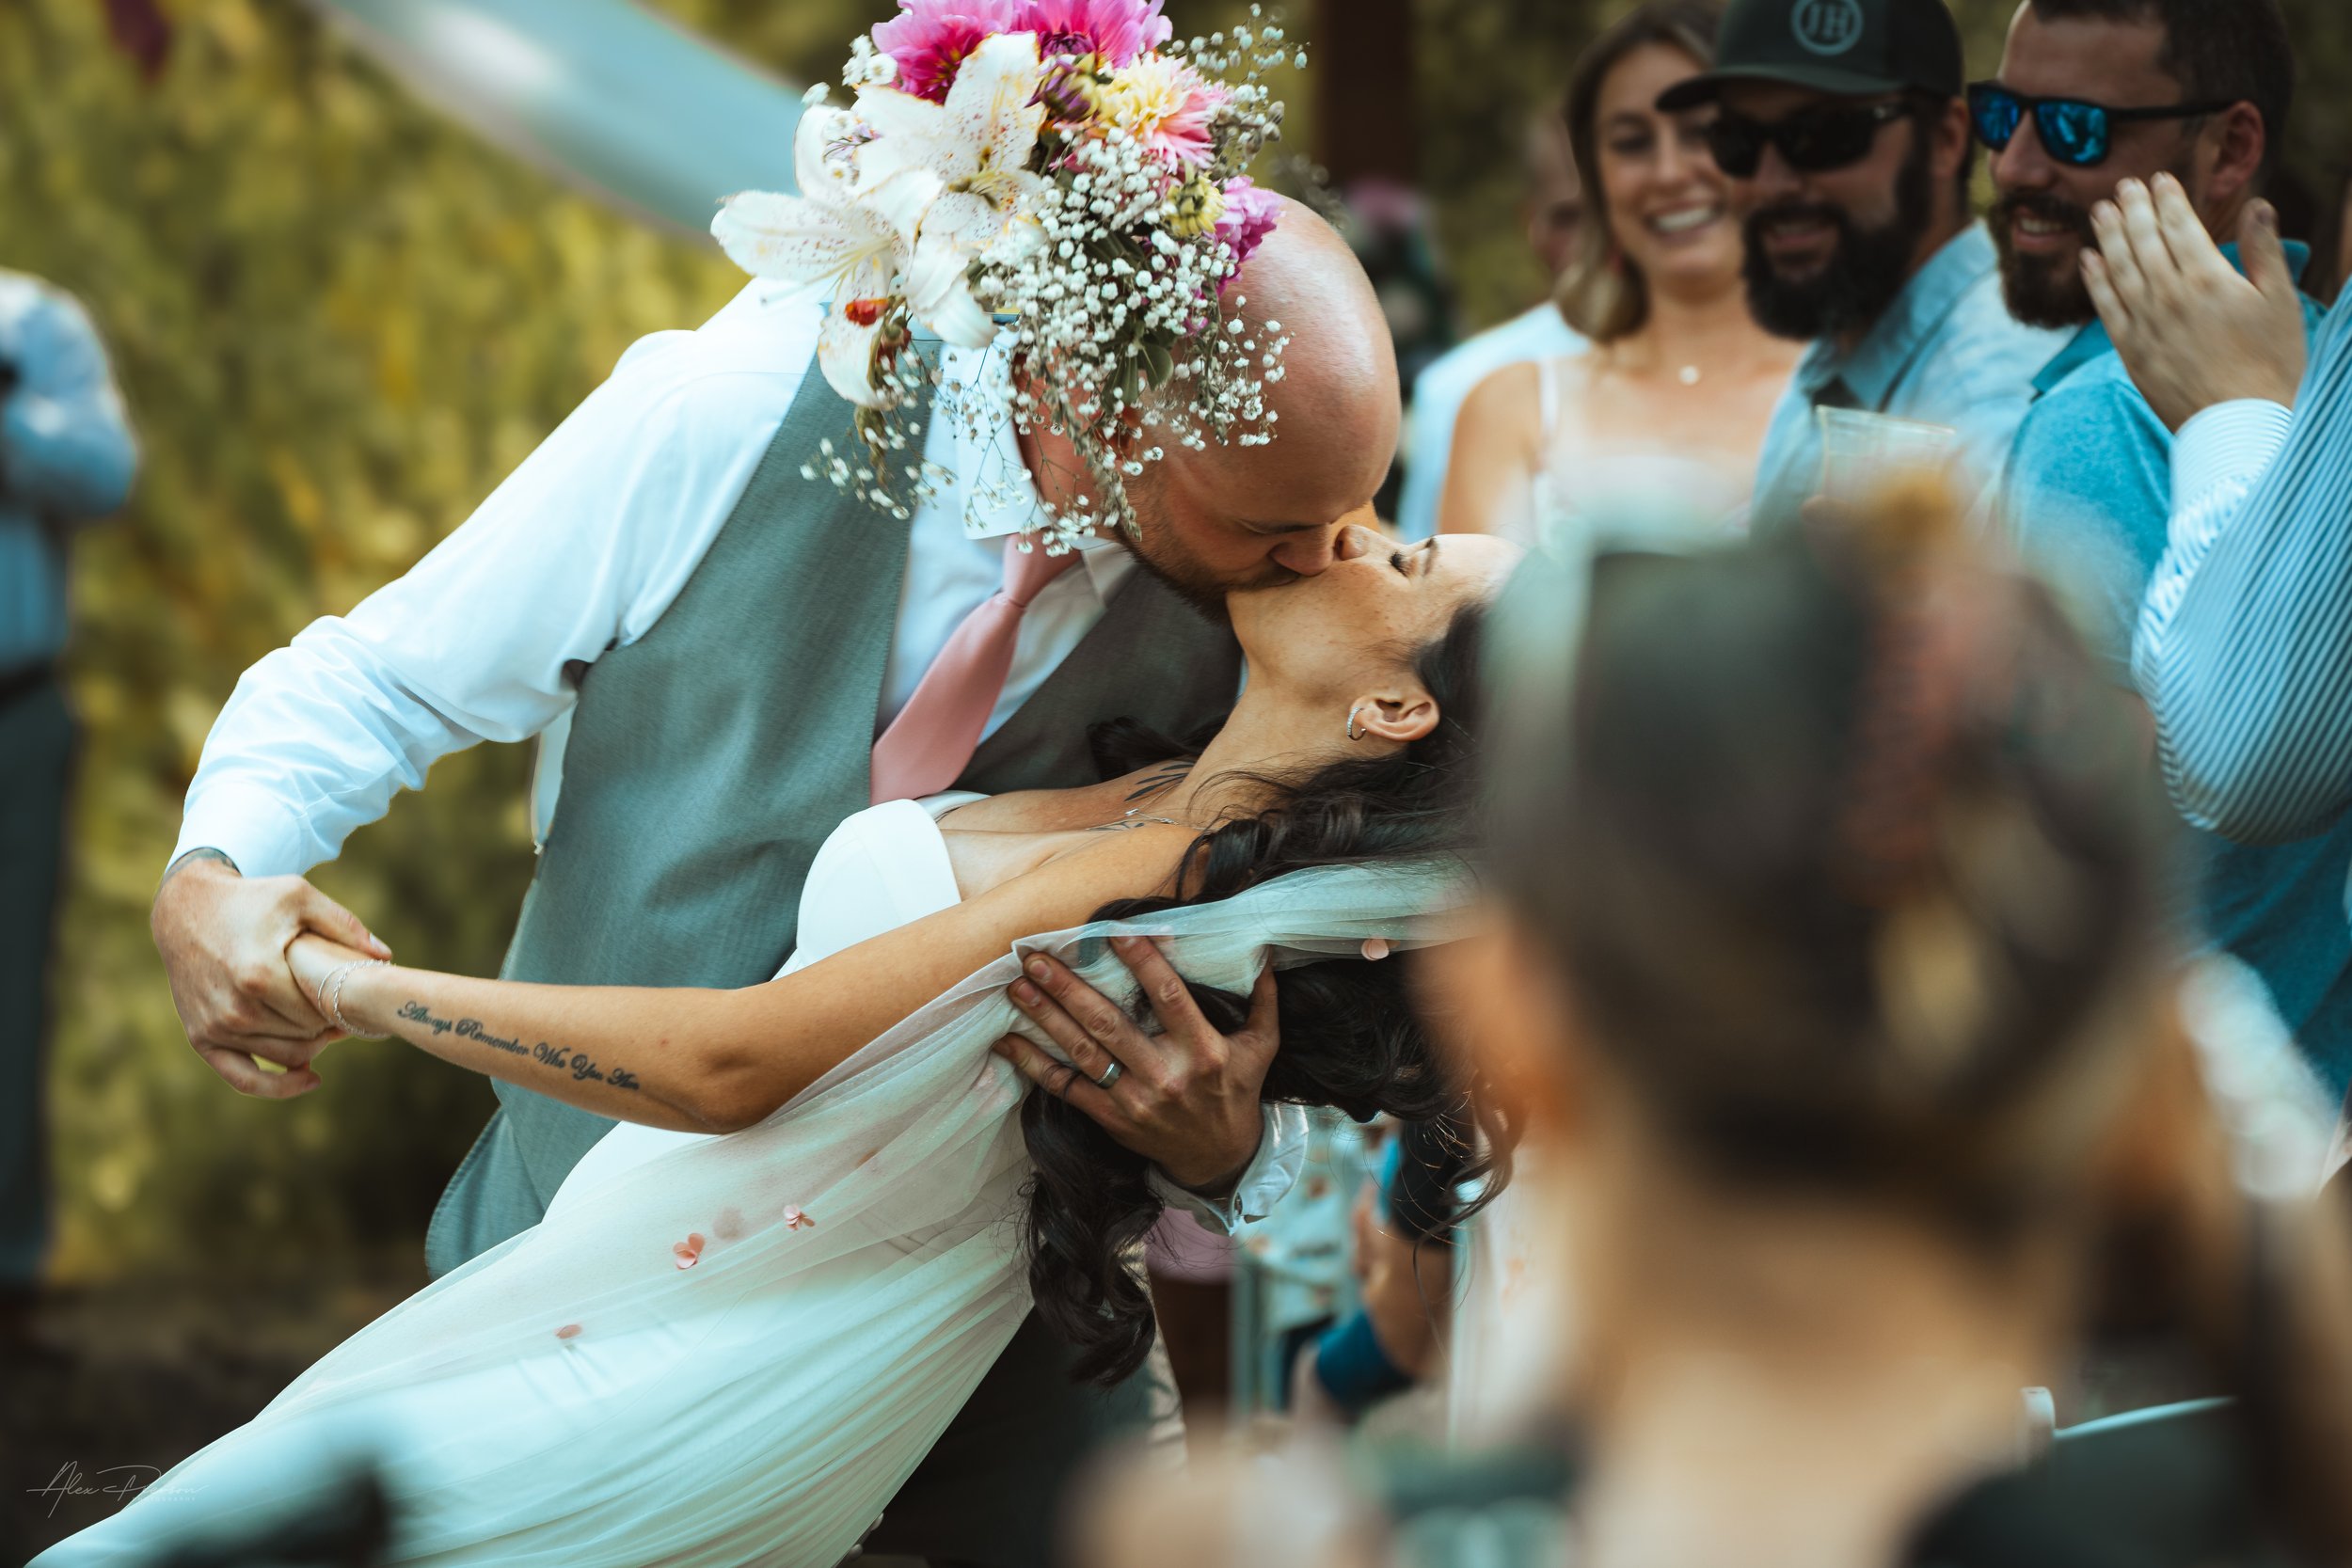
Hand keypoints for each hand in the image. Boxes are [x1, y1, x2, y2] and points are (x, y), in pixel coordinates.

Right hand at [151, 852, 390, 1096]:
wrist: (186, 909)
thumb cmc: (250, 900)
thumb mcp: (298, 897)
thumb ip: (345, 926)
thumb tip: (385, 958)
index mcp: (259, 976)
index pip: (321, 1013)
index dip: (342, 1008)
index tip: (353, 997)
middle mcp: (235, 1009)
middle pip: (306, 1037)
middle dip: (330, 1027)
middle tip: (345, 1012)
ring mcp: (216, 1028)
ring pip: (285, 1057)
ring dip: (312, 1048)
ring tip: (330, 1029)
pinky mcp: (201, 1038)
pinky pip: (244, 1079)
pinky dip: (278, 1086)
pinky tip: (310, 1078)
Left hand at [991, 935, 1275, 1191]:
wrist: (1219, 1160)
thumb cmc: (1238, 1092)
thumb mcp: (1261, 1047)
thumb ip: (1263, 999)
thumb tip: (1265, 950)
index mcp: (1204, 1051)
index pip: (1170, 999)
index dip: (1144, 964)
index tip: (1114, 932)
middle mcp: (1166, 1075)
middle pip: (1110, 1025)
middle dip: (1069, 989)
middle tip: (1035, 957)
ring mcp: (1135, 1100)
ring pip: (1083, 1053)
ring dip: (1046, 1018)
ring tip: (1017, 987)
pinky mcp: (1112, 1119)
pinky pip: (1067, 1089)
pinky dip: (1034, 1065)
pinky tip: (1007, 1041)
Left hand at [2083, 175, 2305, 431]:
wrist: (2240, 421)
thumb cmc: (2271, 361)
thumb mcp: (2279, 300)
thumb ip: (2263, 250)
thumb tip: (2258, 205)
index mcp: (2207, 278)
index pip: (2180, 226)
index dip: (2167, 199)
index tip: (2158, 180)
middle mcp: (2169, 295)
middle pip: (2144, 241)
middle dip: (2133, 209)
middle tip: (2123, 185)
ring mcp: (2145, 324)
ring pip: (2119, 268)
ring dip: (2108, 236)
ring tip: (2101, 211)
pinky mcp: (2130, 351)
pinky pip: (2106, 307)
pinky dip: (2095, 280)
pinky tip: (2089, 260)